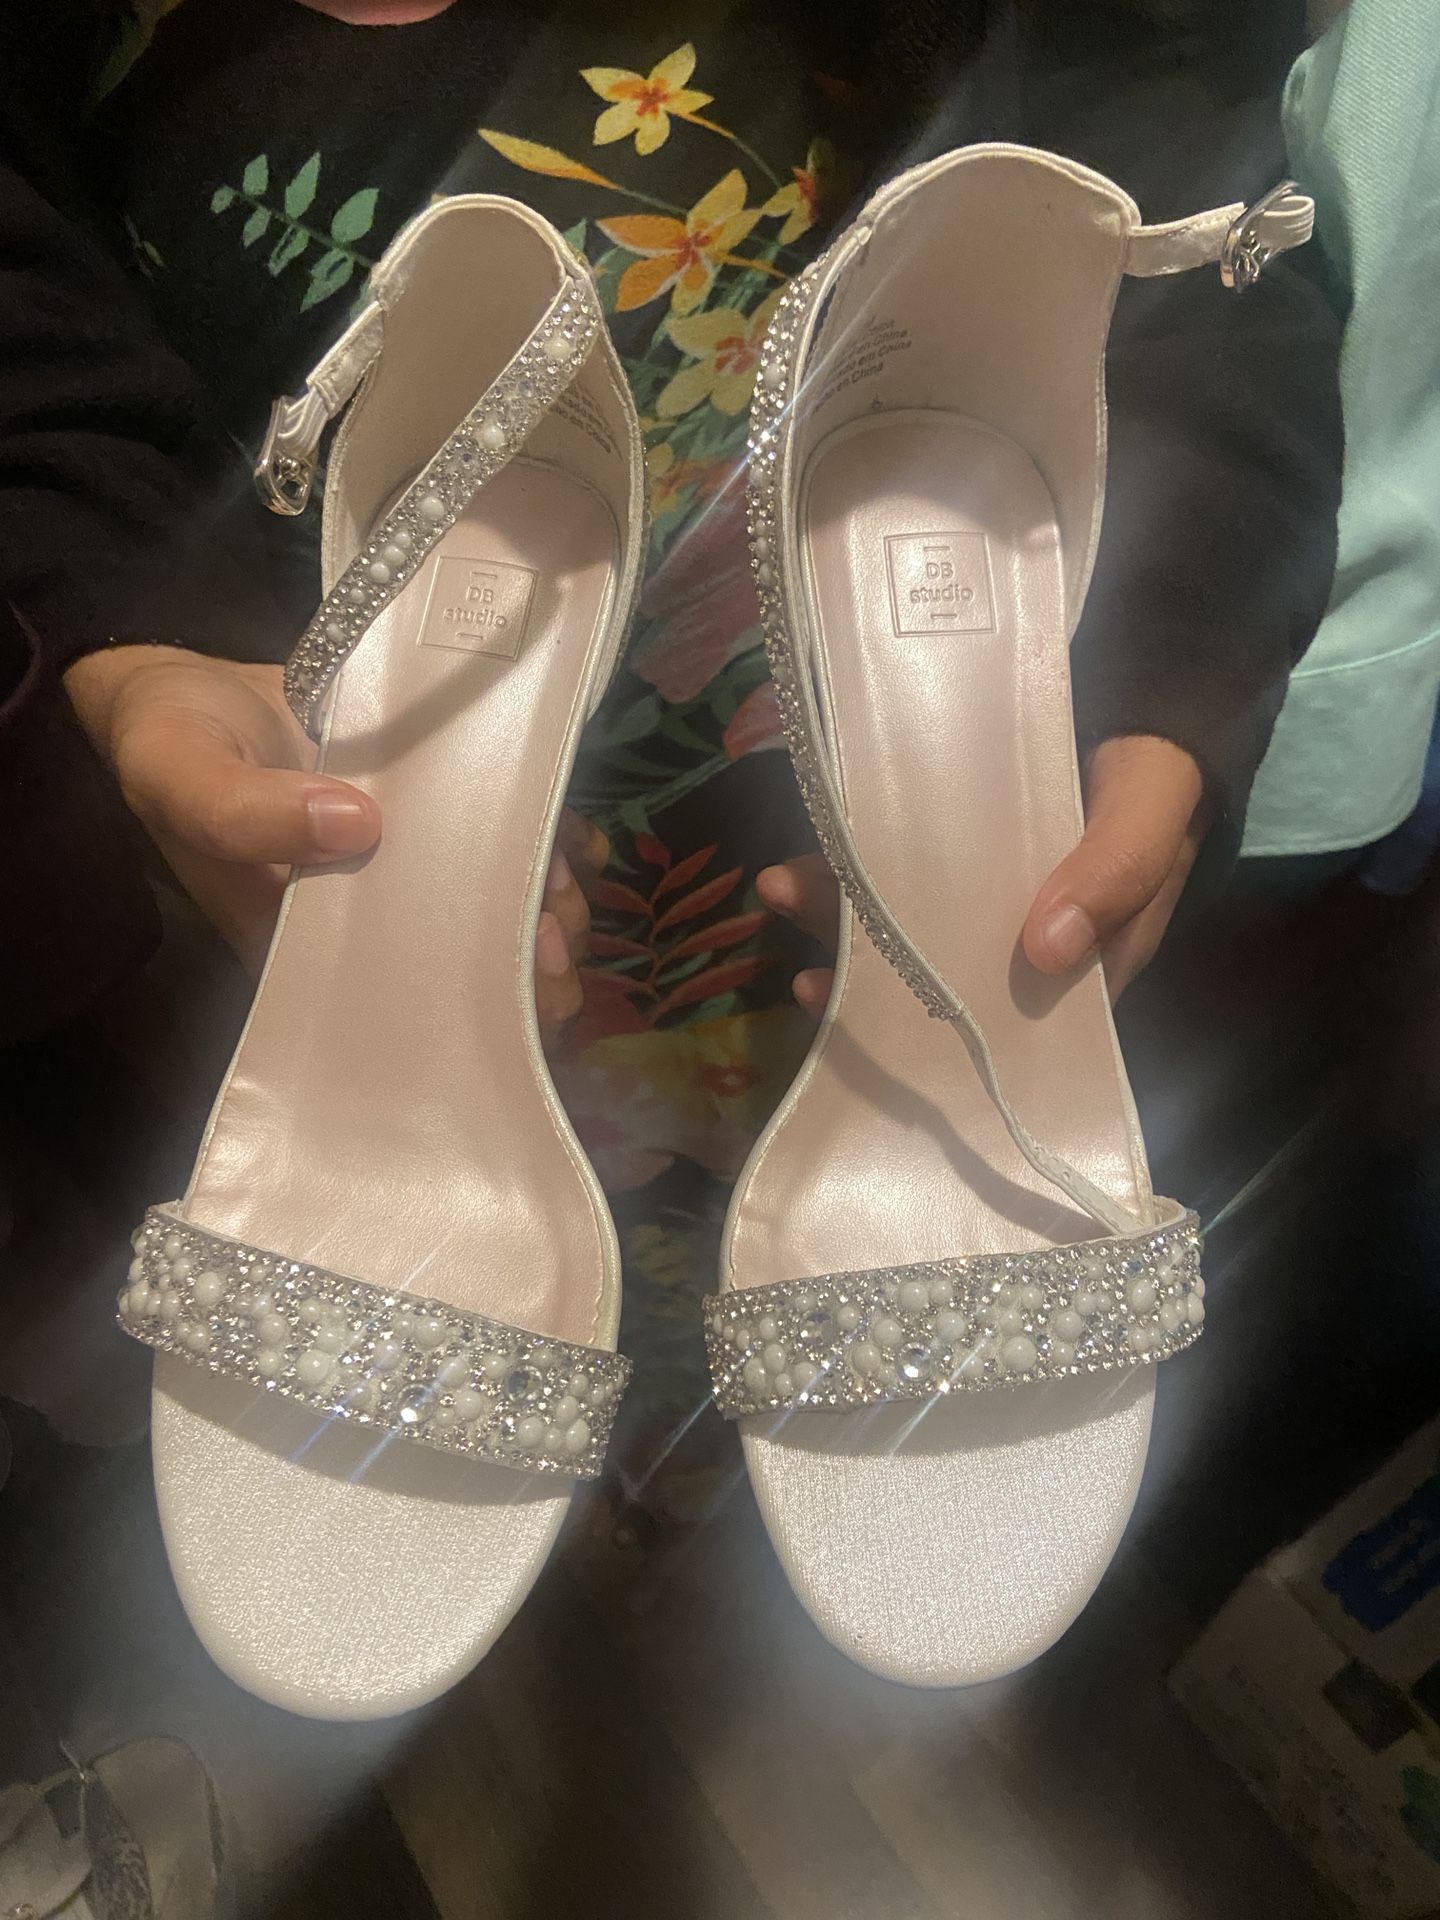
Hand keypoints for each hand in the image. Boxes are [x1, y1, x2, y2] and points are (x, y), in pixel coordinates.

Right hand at [64, 643, 602, 1034]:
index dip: (473, 999)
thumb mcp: (179, 775)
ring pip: (508, 908)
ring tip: (564, 877)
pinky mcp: (447, 807)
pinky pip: (519, 839)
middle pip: (472, 963)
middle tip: (554, 929)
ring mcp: (418, 863)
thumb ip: (242, 812)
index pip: (405, 997)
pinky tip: (581, 841)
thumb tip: (352, 824)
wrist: (191, 681)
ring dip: (554, 902)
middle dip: (533, 960)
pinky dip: (564, 843)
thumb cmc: (172, 741)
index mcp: (310, 942)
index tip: (523, 969)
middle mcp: (375, 915)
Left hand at [756, 734, 1205, 1010]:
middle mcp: (1028, 934)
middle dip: (870, 976)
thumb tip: (1045, 951)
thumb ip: (1117, 870)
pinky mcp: (958, 841)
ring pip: (908, 918)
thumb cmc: (1161, 764)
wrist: (1149, 693)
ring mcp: (986, 888)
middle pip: (941, 972)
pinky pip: (899, 865)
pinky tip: (800, 861)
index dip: (941, 1028)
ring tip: (781, 891)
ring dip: (842, 913)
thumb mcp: (1152, 810)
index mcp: (1086, 955)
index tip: (872, 1023)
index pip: (1009, 1016)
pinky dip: (851, 865)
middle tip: (806, 976)